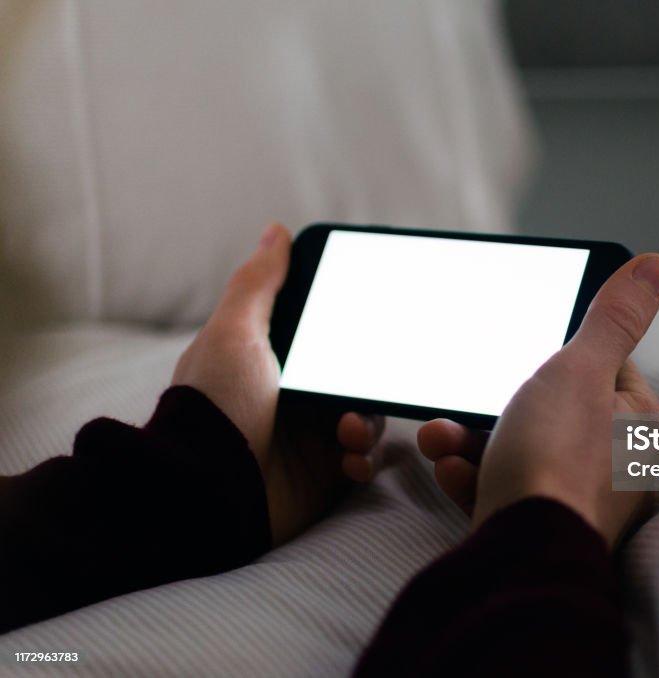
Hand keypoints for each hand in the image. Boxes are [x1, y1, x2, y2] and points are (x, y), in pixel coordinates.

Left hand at [172, 223, 384, 544]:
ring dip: (366, 424)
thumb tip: (276, 230)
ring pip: (365, 417)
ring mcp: (308, 439)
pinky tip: (349, 462)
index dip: (350, 329)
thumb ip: (258, 284)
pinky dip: (364, 460)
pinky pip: (363, 461)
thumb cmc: (214, 408)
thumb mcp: (234, 335)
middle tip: (356, 393)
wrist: (206, 493)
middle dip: (365, 383)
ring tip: (346, 434)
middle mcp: (291, 397)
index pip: (324, 334)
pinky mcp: (322, 477)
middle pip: (354, 376)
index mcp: (270, 360)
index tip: (375, 325)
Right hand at [418, 254, 658, 546]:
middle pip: (547, 410)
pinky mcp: (539, 526)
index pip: (598, 367)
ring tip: (437, 436)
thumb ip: (613, 317)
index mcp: (641, 425)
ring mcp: (576, 499)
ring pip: (517, 450)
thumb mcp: (580, 370)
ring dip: (470, 439)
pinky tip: (450, 470)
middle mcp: (618, 466)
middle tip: (458, 398)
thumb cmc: (557, 461)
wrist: (519, 556)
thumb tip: (656, 264)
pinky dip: (472, 475)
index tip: (515, 355)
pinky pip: (502, 488)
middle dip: (492, 404)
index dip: (553, 355)